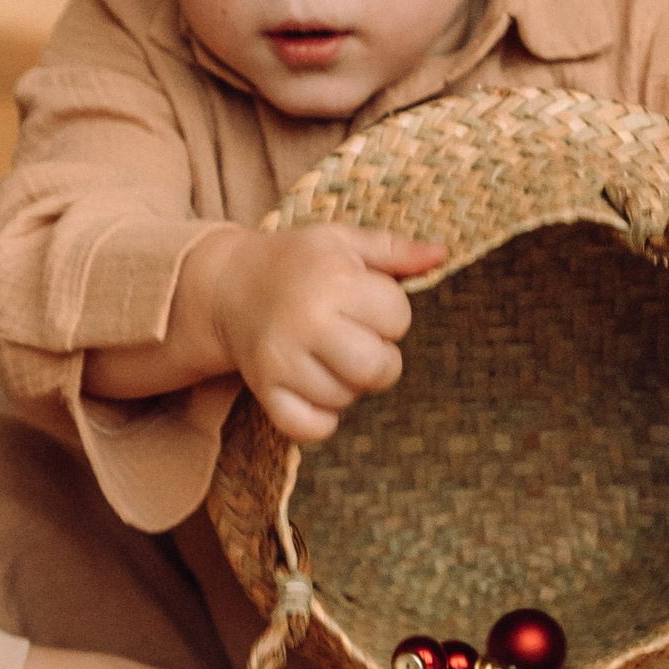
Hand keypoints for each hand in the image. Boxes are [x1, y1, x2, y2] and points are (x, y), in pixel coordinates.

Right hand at [200, 224, 446, 444]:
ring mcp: (283, 359)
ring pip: (347, 399)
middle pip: (379, 369)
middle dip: (379, 359)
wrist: (227, 284)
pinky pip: (310, 427)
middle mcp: (308, 320)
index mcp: (335, 279)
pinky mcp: (264, 389)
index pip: (398, 318)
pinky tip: (313, 389)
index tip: (363, 304)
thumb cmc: (296, 261)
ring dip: (347, 384)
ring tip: (326, 356)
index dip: (389, 314)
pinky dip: (320, 419)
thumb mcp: (343, 241)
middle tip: (354, 340)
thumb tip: (440, 256)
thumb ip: (394, 249)